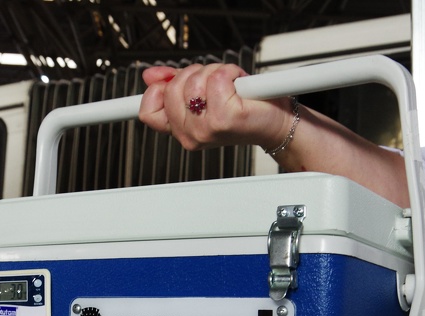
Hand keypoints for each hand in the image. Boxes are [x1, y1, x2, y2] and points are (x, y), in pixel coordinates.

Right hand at [138, 63, 292, 151]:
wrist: (276, 121)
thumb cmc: (245, 106)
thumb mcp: (204, 92)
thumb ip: (175, 84)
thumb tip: (151, 76)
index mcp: (183, 129)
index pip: (148, 113)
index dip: (151, 92)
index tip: (159, 82)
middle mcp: (191, 134)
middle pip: (171, 89)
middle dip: (192, 73)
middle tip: (212, 81)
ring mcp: (207, 129)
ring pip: (193, 82)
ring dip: (213, 72)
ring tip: (228, 84)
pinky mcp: (224, 119)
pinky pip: (216, 79)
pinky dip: (229, 72)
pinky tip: (237, 83)